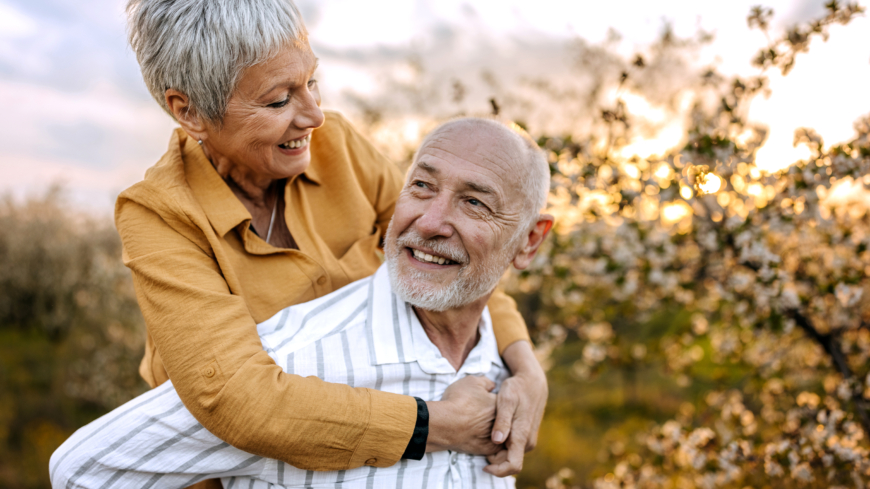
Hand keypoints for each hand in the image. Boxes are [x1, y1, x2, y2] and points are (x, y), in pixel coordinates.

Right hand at [426, 375, 500, 455]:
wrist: (445, 423)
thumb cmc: (458, 401)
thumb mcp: (472, 381)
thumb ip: (486, 382)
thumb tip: (492, 386)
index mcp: (500, 404)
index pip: (500, 401)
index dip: (489, 399)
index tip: (480, 400)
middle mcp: (501, 421)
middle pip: (499, 417)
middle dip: (491, 415)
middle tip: (478, 413)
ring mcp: (495, 436)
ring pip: (497, 431)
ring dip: (489, 428)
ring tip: (476, 425)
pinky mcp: (488, 449)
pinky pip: (492, 446)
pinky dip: (486, 442)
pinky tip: (477, 437)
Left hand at [484, 340, 547, 476]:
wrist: (533, 382)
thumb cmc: (517, 389)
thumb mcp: (506, 400)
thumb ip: (502, 421)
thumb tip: (497, 441)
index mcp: (522, 436)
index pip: (513, 466)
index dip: (498, 470)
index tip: (484, 466)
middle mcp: (527, 442)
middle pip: (508, 462)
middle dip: (494, 459)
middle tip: (479, 443)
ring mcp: (528, 439)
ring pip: (509, 455)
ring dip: (497, 451)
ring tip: (484, 434)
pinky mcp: (525, 436)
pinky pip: (512, 447)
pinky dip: (501, 445)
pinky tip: (492, 431)